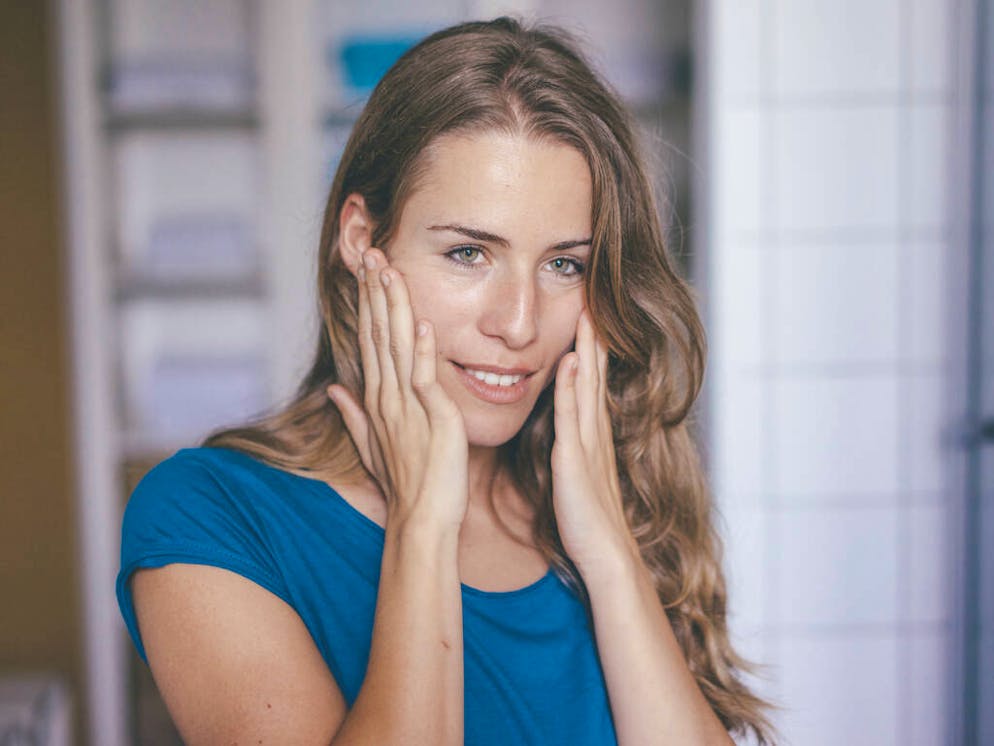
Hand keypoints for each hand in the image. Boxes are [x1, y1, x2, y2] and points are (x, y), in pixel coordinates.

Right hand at [327, 248, 468, 531]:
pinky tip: (423, 324)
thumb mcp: (373, 444)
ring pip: (398, 348)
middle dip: (376, 292)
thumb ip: (353, 414)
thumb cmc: (405, 483)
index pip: (370, 340)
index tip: (367, 270)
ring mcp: (408, 407)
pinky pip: (425, 381)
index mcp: (378, 399)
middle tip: (372, 251)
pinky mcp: (434, 420)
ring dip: (394, 309)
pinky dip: (423, 353)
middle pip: (379, 334)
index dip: (369, 303)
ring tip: (390, 272)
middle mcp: (388, 397)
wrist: (421, 519)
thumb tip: (334, 389)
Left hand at [551, 309, 637, 576]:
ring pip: (588, 387)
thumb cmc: (589, 522)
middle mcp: (594, 434)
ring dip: (589, 351)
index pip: (593, 385)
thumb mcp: (579, 479)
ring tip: (588, 316)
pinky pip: (572, 417)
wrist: (606, 555)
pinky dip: (571, 388)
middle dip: (595, 339)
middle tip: (594, 302)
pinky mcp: (576, 460)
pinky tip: (571, 363)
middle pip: (595, 377)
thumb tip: (569, 436)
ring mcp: (588, 444)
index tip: (590, 320)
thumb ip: (575, 453)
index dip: (593, 352)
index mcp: (593, 438)